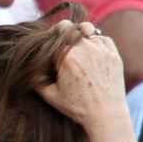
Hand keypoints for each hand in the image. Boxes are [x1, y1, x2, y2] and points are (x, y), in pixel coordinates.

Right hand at [36, 22, 132, 138]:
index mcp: (66, 57)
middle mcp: (84, 48)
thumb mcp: (50, 95)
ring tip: (76, 43)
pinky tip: (91, 51)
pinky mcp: (114, 54)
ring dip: (78, 33)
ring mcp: (101, 50)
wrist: (106, 115)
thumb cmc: (77, 107)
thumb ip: (36, 80)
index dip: (47, 38)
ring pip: (87, 28)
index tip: (46, 45)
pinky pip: (103, 38)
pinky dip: (95, 41)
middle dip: (60, 31)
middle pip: (68, 26)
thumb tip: (29, 69)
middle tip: (58, 42)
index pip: (52, 34)